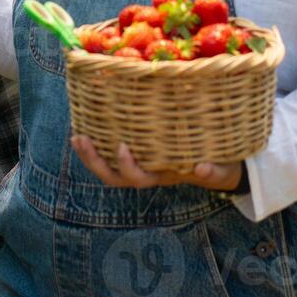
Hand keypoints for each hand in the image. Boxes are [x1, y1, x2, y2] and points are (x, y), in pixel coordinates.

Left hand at [70, 135, 242, 190]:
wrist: (218, 165)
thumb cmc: (218, 165)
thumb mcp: (220, 170)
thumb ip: (213, 172)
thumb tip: (202, 168)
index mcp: (163, 176)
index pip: (139, 178)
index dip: (128, 166)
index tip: (122, 146)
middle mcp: (147, 171)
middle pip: (114, 177)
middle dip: (95, 162)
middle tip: (80, 139)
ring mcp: (141, 161)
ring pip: (108, 167)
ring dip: (90, 153)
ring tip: (76, 135)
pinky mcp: (139, 148)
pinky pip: (112, 149)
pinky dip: (99, 138)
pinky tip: (89, 119)